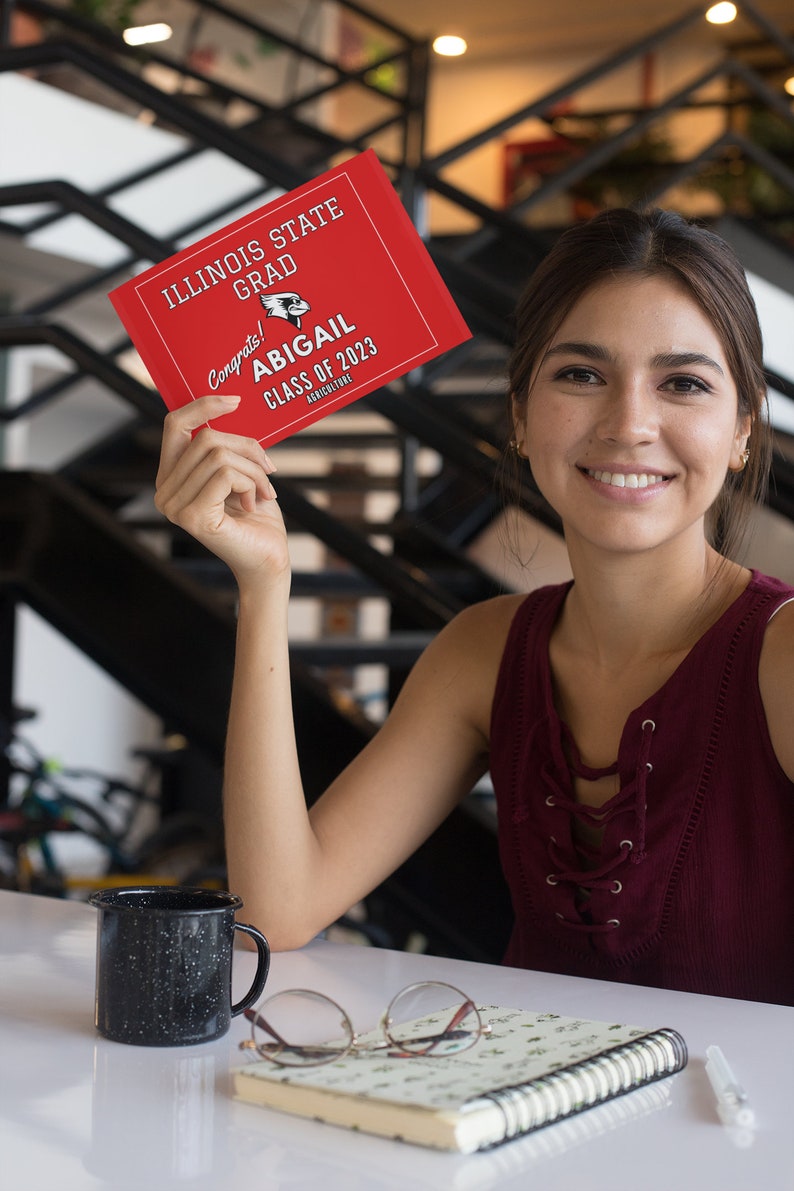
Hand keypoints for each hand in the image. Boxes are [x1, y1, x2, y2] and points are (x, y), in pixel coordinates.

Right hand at [154, 394, 287, 586]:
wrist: (269, 560)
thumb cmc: (258, 517)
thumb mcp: (242, 471)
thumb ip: (227, 446)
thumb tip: (229, 405)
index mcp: (171, 478)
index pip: (174, 425)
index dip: (202, 406)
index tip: (235, 400)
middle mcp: (164, 492)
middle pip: (205, 438)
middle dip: (247, 448)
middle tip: (270, 468)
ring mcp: (175, 506)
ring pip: (219, 455)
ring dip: (254, 471)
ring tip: (265, 492)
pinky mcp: (193, 516)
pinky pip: (226, 474)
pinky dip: (251, 484)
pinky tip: (254, 505)